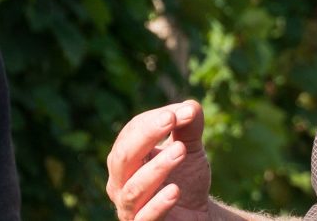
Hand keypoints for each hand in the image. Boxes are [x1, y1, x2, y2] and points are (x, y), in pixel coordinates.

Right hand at [106, 100, 210, 220]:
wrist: (196, 214)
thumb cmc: (185, 177)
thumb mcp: (190, 148)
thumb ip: (189, 127)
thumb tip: (190, 106)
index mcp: (127, 157)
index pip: (132, 133)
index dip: (155, 120)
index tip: (184, 111)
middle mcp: (120, 182)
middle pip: (122, 158)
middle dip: (146, 136)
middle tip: (171, 120)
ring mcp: (129, 207)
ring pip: (133, 188)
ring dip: (157, 167)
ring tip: (181, 150)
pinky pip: (144, 218)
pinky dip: (158, 204)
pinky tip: (175, 190)